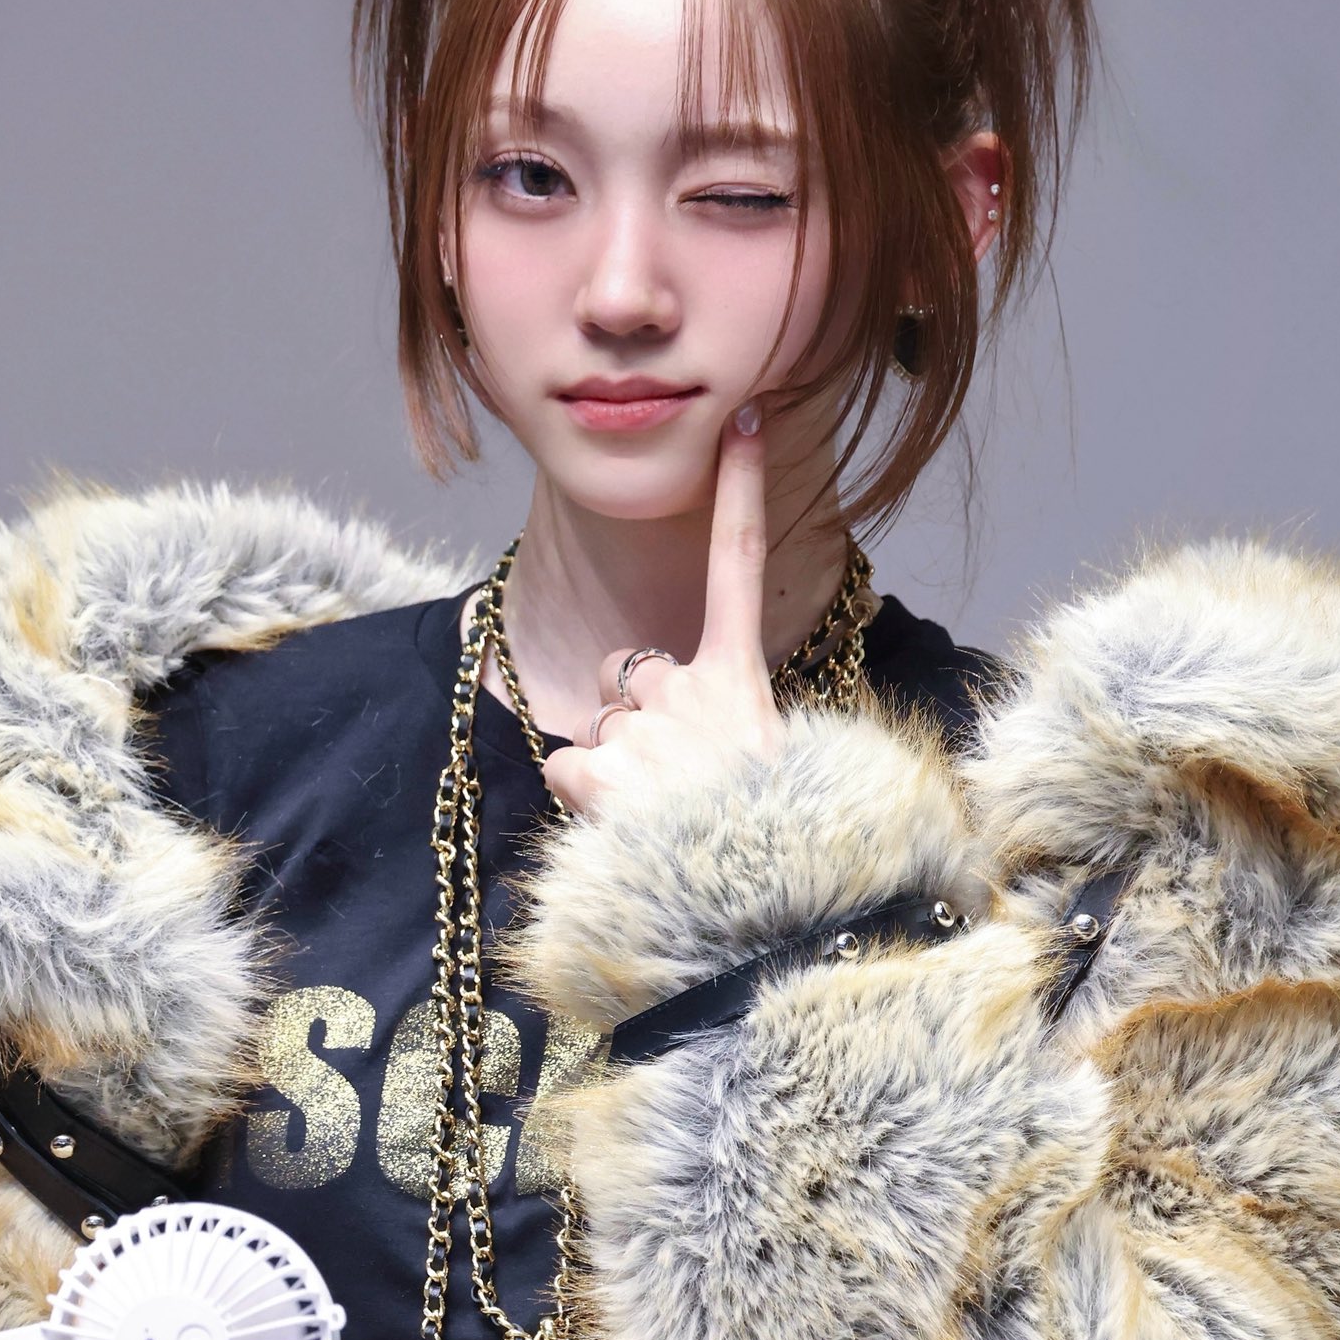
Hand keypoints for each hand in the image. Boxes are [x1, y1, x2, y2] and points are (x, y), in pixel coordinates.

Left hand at [542, 405, 787, 816]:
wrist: (761, 920)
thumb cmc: (773, 848)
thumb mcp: (775, 764)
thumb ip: (724, 721)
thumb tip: (678, 723)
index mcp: (743, 685)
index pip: (739, 566)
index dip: (742, 488)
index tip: (746, 419)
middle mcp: (691, 693)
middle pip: (630, 674)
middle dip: (637, 717)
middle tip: (678, 782)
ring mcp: (642, 731)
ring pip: (598, 725)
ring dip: (614, 765)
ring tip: (661, 818)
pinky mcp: (598, 772)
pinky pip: (564, 766)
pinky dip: (583, 798)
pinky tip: (625, 831)